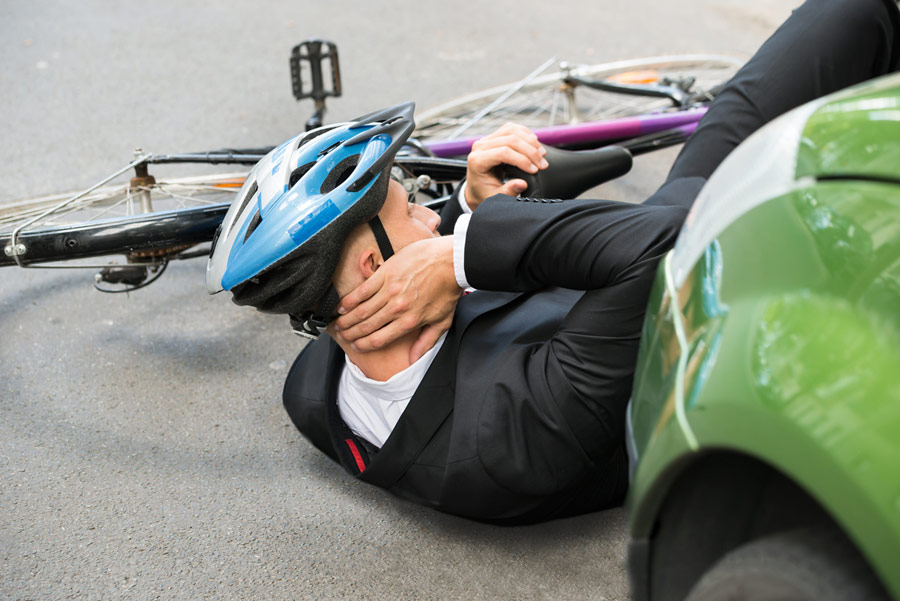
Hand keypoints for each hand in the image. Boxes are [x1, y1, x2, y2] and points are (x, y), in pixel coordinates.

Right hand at [334, 236, 461, 361]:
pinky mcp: (385, 274)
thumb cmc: (448, 290)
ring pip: (361, 310)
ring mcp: (389, 290)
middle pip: (367, 326)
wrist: (451, 262)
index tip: (356, 347)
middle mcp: (397, 308)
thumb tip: (414, 359)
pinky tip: (341, 306)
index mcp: (409, 322)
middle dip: (351, 334)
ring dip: (347, 319)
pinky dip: (350, 300)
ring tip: (338, 324)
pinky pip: (362, 290)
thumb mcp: (442, 321)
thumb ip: (426, 342)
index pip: (379, 339)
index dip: (364, 345)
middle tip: (343, 336)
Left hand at [465, 123, 548, 209]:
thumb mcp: (495, 197)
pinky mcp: (494, 135)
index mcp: (477, 160)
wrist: (478, 187)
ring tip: (542, 154)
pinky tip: (535, 145)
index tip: (535, 170)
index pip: (503, 152)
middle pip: (510, 139)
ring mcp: (487, 139)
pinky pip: (512, 128)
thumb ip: (508, 191)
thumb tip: (522, 184)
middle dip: (530, 151)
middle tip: (543, 164)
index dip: (522, 160)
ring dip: (531, 141)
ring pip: (512, 130)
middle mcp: (480, 146)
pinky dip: (526, 134)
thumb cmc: (485, 192)